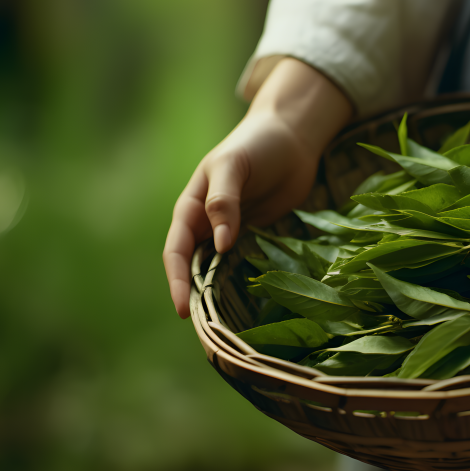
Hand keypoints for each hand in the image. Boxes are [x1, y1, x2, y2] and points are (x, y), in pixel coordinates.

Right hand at [162, 58, 351, 318]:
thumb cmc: (257, 144)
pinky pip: (246, 265)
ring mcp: (232, 232)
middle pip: (194, 267)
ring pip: (218, 270)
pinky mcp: (257, 236)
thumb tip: (220, 245)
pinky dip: (245, 283)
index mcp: (191, 206)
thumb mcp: (234, 166)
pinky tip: (253, 304)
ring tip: (225, 328)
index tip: (182, 309)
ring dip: (218, 294)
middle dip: (194, 297)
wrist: (293, 137)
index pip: (177, 250)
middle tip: (203, 333)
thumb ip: (224, 201)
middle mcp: (207, 224)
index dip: (177, 280)